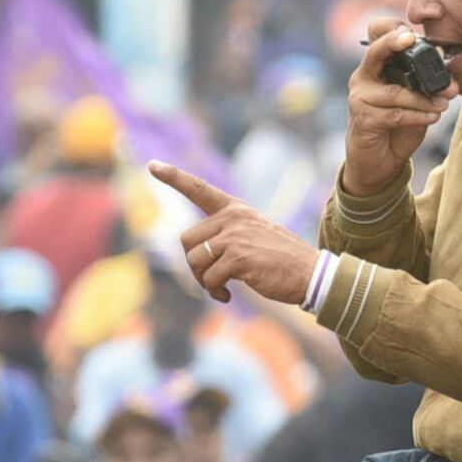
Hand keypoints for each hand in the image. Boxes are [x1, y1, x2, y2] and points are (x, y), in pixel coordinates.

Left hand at [149, 161, 320, 305]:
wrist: (310, 273)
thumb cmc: (281, 259)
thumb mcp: (254, 235)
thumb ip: (227, 235)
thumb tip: (194, 253)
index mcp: (236, 209)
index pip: (199, 189)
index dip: (174, 177)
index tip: (152, 165)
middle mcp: (233, 218)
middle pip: (187, 240)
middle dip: (194, 264)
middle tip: (210, 279)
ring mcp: (235, 236)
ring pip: (195, 260)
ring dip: (203, 281)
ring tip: (221, 288)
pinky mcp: (238, 258)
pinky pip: (209, 278)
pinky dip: (215, 292)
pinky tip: (228, 296)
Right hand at [344, 19, 458, 195]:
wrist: (379, 160)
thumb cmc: (396, 125)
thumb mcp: (413, 100)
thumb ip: (426, 87)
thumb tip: (452, 83)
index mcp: (375, 67)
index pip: (376, 37)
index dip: (391, 29)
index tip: (411, 33)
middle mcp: (363, 78)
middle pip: (376, 52)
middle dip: (394, 43)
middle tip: (413, 39)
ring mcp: (360, 98)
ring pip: (395, 92)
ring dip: (423, 98)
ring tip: (443, 103)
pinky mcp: (363, 120)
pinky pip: (395, 114)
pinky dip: (418, 116)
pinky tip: (432, 117)